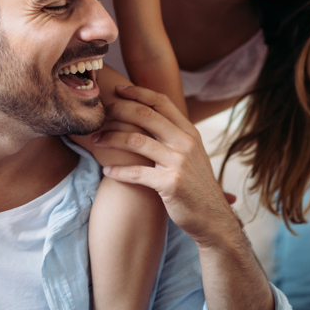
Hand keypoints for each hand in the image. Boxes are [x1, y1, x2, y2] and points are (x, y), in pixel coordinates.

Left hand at [93, 84, 240, 247]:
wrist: (213, 219)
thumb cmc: (195, 187)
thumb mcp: (192, 155)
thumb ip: (174, 136)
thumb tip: (149, 117)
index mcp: (189, 133)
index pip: (161, 102)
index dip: (138, 93)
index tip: (118, 90)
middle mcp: (185, 143)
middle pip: (145, 115)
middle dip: (118, 111)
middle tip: (101, 115)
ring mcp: (179, 163)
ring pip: (136, 141)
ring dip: (111, 139)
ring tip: (96, 140)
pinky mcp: (170, 184)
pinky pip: (136, 173)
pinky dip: (118, 171)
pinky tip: (106, 171)